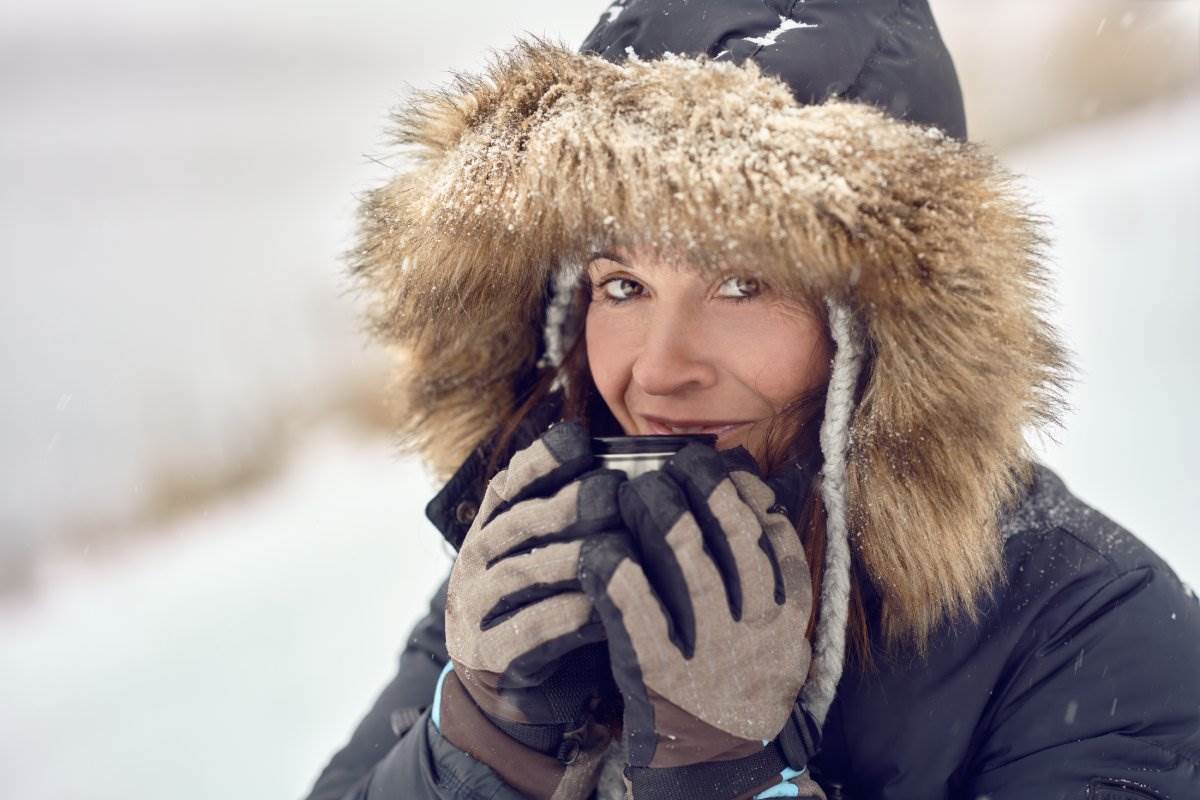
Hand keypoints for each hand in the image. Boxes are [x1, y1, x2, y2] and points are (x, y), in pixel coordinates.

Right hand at [444, 420, 623, 749]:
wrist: (517, 696)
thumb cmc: (556, 609)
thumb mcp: (559, 555)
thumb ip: (580, 518)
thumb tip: (635, 470)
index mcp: (493, 527)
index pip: (510, 482)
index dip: (542, 459)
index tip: (583, 442)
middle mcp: (477, 561)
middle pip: (518, 523)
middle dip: (568, 504)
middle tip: (615, 492)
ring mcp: (476, 609)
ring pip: (519, 573)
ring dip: (570, 557)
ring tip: (617, 548)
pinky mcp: (488, 656)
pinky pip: (527, 632)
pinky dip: (567, 618)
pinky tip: (605, 610)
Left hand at [578, 443, 813, 793]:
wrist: (716, 763)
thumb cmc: (738, 677)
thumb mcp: (776, 630)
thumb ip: (769, 568)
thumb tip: (757, 487)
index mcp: (788, 614)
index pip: (775, 535)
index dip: (744, 490)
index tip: (718, 463)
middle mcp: (757, 631)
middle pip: (734, 540)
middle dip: (703, 489)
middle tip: (672, 464)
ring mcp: (712, 654)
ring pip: (692, 569)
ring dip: (662, 517)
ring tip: (635, 488)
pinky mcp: (663, 677)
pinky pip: (640, 616)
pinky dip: (620, 577)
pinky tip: (601, 549)